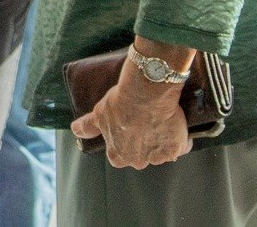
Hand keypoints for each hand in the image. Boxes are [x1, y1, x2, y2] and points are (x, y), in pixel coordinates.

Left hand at [69, 64, 192, 170]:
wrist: (145, 94)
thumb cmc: (120, 102)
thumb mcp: (99, 113)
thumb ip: (88, 126)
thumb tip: (75, 131)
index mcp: (117, 156)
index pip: (121, 155)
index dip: (127, 140)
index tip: (131, 127)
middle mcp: (137, 162)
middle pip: (143, 155)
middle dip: (145, 142)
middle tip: (146, 121)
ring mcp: (157, 158)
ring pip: (162, 151)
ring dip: (163, 139)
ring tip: (161, 119)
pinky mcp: (176, 149)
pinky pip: (181, 146)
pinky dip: (181, 138)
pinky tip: (176, 122)